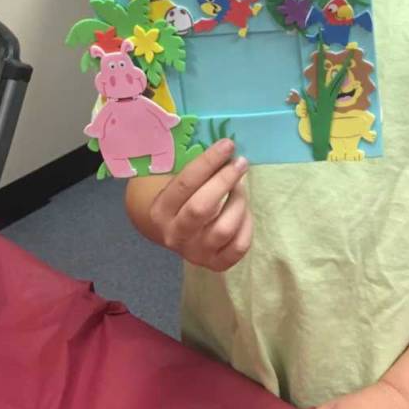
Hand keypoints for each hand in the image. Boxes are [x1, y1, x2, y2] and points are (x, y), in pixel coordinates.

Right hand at [148, 138, 251, 270]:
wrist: (173, 233)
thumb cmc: (181, 198)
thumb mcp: (177, 182)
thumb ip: (197, 167)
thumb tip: (227, 148)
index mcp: (161, 210)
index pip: (185, 183)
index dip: (209, 162)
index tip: (227, 144)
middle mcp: (175, 234)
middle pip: (202, 208)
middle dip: (224, 181)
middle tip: (240, 162)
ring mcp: (196, 253)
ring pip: (224, 229)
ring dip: (238, 202)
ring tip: (241, 187)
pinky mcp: (216, 264)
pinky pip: (239, 246)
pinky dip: (247, 225)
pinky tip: (244, 211)